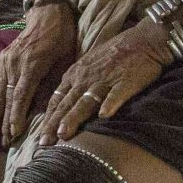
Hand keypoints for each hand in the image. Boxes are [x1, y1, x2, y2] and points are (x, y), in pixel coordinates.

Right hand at [0, 2, 77, 145]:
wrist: (49, 14)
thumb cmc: (62, 37)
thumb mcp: (66, 60)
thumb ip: (54, 82)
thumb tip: (46, 108)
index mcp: (32, 66)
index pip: (21, 96)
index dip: (16, 116)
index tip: (14, 133)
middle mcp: (14, 65)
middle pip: (7, 98)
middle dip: (5, 122)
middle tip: (3, 143)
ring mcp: (5, 61)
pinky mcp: (1, 58)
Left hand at [37, 18, 168, 144]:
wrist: (142, 40)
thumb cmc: (114, 53)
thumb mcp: (87, 65)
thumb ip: (75, 84)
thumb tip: (62, 106)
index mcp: (75, 75)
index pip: (57, 100)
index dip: (48, 119)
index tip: (40, 137)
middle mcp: (86, 79)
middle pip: (67, 104)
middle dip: (54, 124)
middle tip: (44, 143)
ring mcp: (105, 80)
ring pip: (86, 101)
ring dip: (74, 117)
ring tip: (64, 133)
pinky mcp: (125, 81)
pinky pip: (116, 94)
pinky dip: (109, 104)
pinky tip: (104, 116)